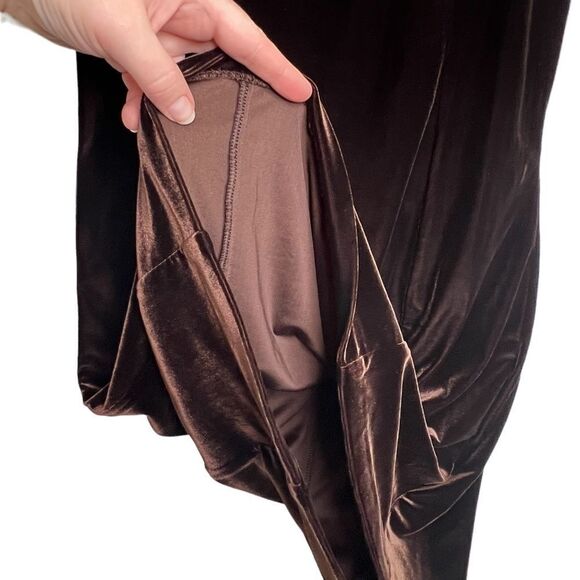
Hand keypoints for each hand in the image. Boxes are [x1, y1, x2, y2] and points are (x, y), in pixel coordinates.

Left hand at [1, 0, 312, 131]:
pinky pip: (155, 83)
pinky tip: (136, 117)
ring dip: (175, 104)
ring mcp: (159, 32)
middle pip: (219, 58)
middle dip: (226, 92)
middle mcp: (178, 11)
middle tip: (248, 120)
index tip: (299, 90)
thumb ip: (158, 74)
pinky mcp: (139, 50)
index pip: (242, 34)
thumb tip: (186, 111)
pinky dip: (147, 103)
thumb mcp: (119, 30)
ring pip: (186, 78)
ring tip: (172, 124)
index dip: (274, 65)